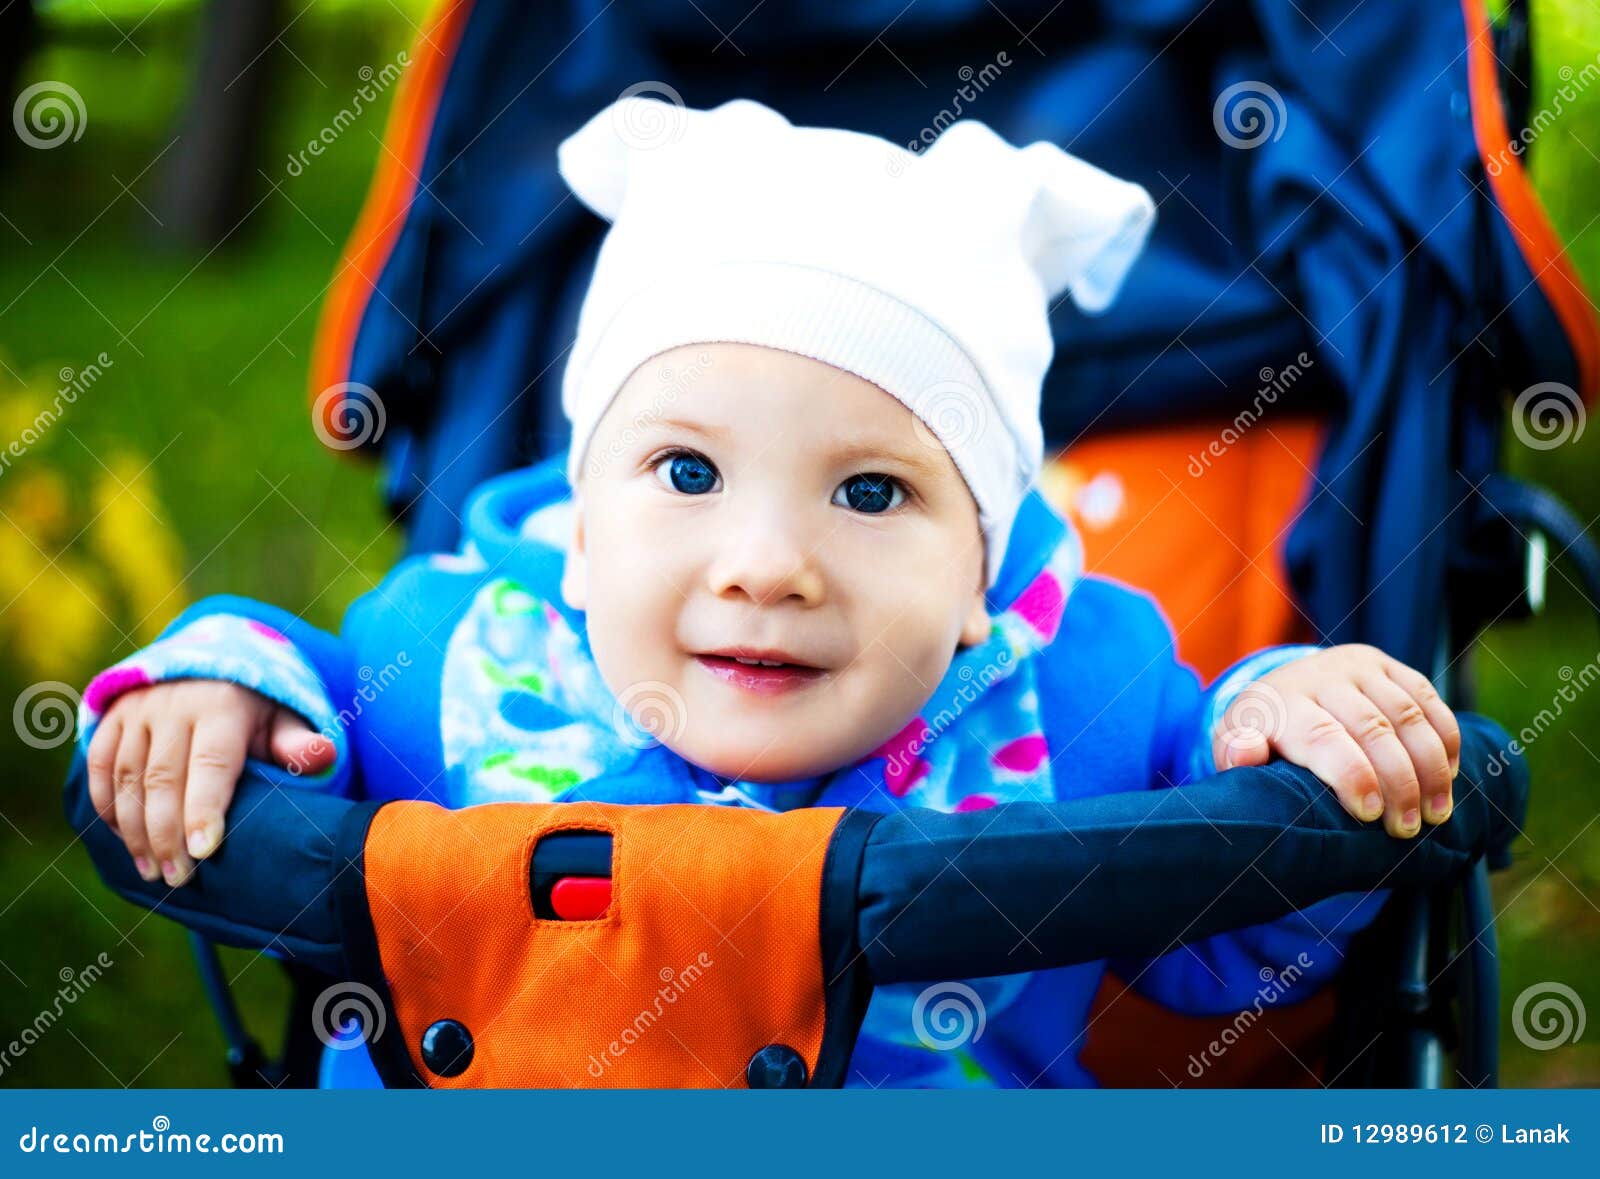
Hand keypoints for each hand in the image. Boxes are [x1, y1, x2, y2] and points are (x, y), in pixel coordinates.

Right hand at [85, 681, 335, 885]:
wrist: (206, 666)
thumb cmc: (253, 710)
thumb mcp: (281, 719)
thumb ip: (297, 742)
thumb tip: (324, 755)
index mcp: (221, 706)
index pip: (211, 763)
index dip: (205, 808)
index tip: (204, 852)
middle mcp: (173, 705)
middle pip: (164, 779)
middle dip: (167, 835)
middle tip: (178, 879)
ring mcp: (137, 710)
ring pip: (126, 778)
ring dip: (135, 831)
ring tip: (152, 872)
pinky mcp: (111, 718)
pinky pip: (100, 767)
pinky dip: (106, 807)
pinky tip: (124, 841)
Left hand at [1212, 644, 1460, 837]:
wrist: (1280, 689)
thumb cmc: (1261, 736)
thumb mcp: (1235, 747)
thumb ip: (1236, 753)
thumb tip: (1246, 752)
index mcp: (1282, 701)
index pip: (1323, 736)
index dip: (1353, 776)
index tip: (1371, 816)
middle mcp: (1322, 676)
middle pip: (1373, 729)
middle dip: (1399, 783)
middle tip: (1408, 829)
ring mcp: (1359, 667)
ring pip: (1408, 715)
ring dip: (1430, 768)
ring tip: (1436, 813)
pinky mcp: (1389, 665)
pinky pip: (1428, 699)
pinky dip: (1444, 739)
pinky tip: (1447, 777)